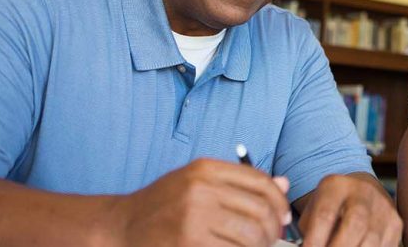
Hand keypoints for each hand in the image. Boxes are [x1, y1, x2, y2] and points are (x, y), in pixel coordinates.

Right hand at [111, 158, 290, 246]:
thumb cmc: (165, 204)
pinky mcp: (189, 242)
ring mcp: (194, 217)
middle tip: (274, 238)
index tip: (283, 216)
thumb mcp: (198, 181)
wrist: (123, 225)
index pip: (260, 181)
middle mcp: (201, 189)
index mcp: (206, 168)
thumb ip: (240, 182)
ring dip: (261, 245)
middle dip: (274, 228)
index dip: (279, 201)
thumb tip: (284, 184)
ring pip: (250, 235)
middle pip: (260, 209)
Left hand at [298, 173, 401, 246]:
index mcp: (336, 186)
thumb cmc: (331, 208)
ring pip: (373, 240)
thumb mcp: (315, 210)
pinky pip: (385, 246)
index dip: (316, 239)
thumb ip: (311, 231)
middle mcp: (363, 193)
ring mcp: (383, 208)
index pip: (325, 213)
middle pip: (356, 223)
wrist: (361, 193)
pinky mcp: (396, 224)